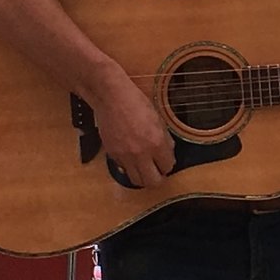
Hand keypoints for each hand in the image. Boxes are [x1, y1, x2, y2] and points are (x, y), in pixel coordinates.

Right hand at [89, 67, 175, 188]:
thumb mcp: (157, 118)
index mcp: (156, 142)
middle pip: (153, 182)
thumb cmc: (135, 102)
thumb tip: (168, 152)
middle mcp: (141, 153)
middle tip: (158, 172)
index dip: (168, 164)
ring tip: (145, 168)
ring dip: (143, 177)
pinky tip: (131, 158)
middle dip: (158, 178)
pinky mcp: (112, 155)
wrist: (111, 97)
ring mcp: (125, 156)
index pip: (168, 166)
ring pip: (136, 181)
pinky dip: (129, 167)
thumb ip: (164, 138)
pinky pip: (124, 169)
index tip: (166, 161)